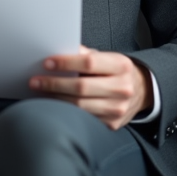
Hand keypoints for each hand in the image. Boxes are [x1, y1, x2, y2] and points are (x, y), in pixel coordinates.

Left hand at [29, 46, 153, 130]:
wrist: (141, 91)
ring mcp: (118, 108)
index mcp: (121, 66)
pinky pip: (83, 119)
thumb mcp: (108, 58)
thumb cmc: (117, 72)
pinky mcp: (112, 124)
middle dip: (54, 83)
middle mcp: (123, 87)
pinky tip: (54, 105)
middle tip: (35, 81)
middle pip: (81, 87)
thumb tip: (60, 51)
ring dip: (56, 99)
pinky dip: (65, 112)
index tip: (47, 62)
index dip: (66, 62)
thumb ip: (87, 55)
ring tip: (40, 93)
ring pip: (80, 106)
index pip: (89, 63)